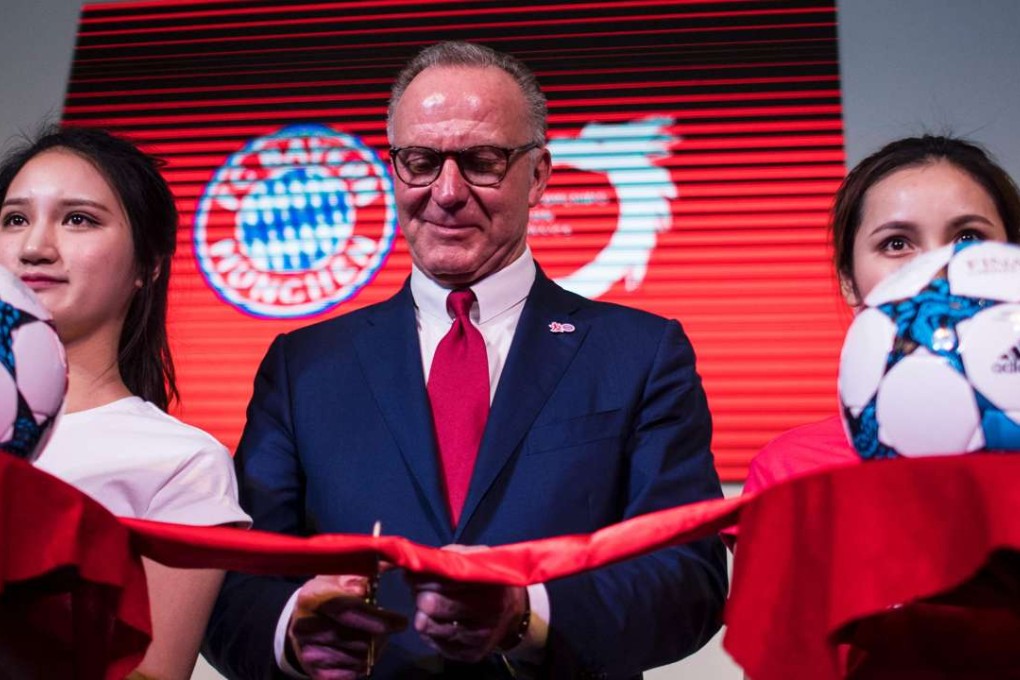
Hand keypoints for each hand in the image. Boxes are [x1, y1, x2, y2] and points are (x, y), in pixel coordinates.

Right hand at [287, 574, 406, 679]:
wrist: (298, 626)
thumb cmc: (325, 596)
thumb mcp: (338, 577)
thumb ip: (362, 573)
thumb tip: (389, 564)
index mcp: (312, 598)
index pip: (350, 610)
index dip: (378, 618)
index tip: (401, 621)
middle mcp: (306, 627)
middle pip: (359, 638)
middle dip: (380, 634)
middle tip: (387, 627)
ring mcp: (309, 653)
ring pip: (359, 658)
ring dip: (373, 649)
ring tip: (370, 637)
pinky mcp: (315, 673)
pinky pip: (352, 674)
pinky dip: (361, 665)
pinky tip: (358, 651)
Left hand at [409, 546, 528, 662]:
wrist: (514, 614)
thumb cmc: (490, 582)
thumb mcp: (480, 559)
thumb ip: (454, 556)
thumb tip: (423, 559)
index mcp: (491, 586)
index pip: (447, 581)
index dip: (424, 578)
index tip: (410, 575)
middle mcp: (489, 614)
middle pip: (437, 606)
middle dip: (421, 597)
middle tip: (419, 592)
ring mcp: (481, 638)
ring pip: (434, 628)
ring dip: (422, 616)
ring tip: (423, 607)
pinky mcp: (472, 655)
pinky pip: (438, 646)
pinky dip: (429, 633)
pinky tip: (431, 622)